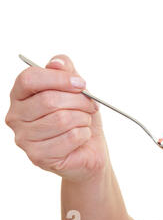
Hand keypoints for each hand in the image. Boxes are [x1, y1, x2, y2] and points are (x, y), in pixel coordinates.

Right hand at [5, 55, 109, 182]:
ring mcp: (24, 139)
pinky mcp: (38, 156)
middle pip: (49, 100)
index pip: (29, 78)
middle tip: (91, 106)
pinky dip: (84, 134)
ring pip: (62, 119)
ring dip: (83, 119)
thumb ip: (66, 72)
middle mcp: (15, 117)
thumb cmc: (80, 116)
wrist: (90, 149)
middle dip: (79, 101)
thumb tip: (57, 63)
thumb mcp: (76, 89)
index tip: (81, 84)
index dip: (59, 79)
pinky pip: (70, 137)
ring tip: (84, 122)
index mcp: (20, 95)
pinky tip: (82, 137)